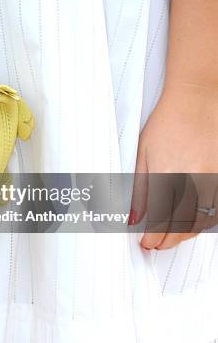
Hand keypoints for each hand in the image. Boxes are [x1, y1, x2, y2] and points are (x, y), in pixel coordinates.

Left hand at [131, 84, 217, 248]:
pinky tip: (192, 224)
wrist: (198, 100)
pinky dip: (204, 221)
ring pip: (202, 220)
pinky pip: (216, 208)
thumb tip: (134, 217)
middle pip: (182, 224)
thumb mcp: (143, 154)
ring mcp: (213, 177)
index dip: (153, 236)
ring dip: (185, 234)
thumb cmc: (168, 123)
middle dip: (168, 240)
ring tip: (170, 238)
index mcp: (168, 174)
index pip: (160, 219)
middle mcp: (193, 178)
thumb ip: (140, 189)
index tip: (146, 244)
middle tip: (155, 245)